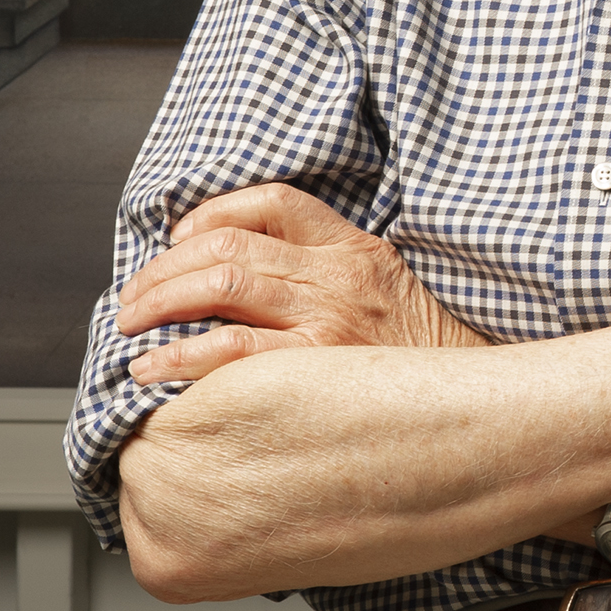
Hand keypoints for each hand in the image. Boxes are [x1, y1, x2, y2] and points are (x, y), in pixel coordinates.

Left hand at [118, 183, 491, 383]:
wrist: (480, 408)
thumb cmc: (422, 365)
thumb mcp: (387, 293)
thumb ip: (328, 277)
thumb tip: (237, 281)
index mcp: (356, 250)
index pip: (270, 203)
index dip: (209, 215)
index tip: (177, 242)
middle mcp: (339, 275)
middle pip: (228, 245)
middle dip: (162, 270)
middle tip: (131, 300)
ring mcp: (329, 318)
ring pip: (220, 284)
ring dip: (159, 304)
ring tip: (130, 329)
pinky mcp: (319, 365)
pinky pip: (230, 350)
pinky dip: (179, 357)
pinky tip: (153, 369)